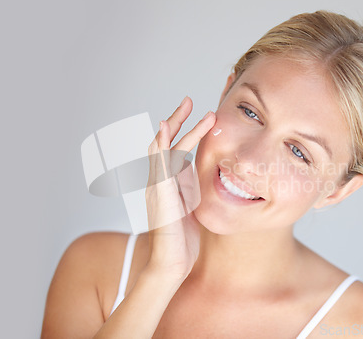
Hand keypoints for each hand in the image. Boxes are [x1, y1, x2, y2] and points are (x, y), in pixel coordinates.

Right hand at [145, 96, 215, 280]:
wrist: (172, 262)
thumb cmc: (183, 238)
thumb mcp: (192, 205)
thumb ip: (193, 188)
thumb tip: (205, 175)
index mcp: (169, 182)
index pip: (174, 148)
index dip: (184, 129)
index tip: (200, 113)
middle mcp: (159, 180)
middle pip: (164, 142)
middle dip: (177, 120)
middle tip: (189, 100)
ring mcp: (157, 186)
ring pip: (160, 148)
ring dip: (173, 126)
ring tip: (186, 108)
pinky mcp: (159, 193)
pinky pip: (157, 164)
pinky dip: (159, 145)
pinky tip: (163, 129)